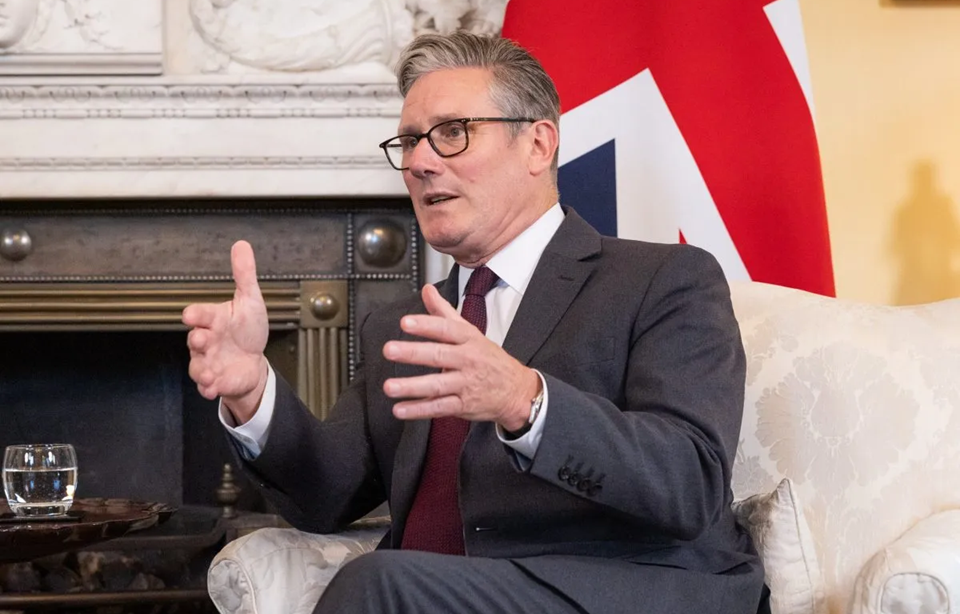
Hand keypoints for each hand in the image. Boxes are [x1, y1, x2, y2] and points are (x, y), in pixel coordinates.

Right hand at [182, 240, 268, 423]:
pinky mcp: (214, 380)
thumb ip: (244, 275)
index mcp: (213, 319)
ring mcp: (208, 362)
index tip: (191, 315)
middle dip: (197, 340)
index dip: (195, 314)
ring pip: (197, 366)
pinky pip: (206, 386)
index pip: (199, 314)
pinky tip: (213, 387)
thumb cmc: (248, 329)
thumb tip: (242, 245)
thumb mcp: (250, 301)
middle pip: (194, 340)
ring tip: (210, 374)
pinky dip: (208, 388)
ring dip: (201, 370)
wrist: (253, 360)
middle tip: (202, 339)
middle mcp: (206, 340)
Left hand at [382, 284, 539, 431]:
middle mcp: (468, 360)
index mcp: (469, 339)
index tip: (406, 322)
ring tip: (389, 386)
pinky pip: (439, 407)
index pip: (446, 329)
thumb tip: (427, 290)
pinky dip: (419, 410)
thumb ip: (444, 311)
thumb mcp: (471, 332)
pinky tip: (400, 409)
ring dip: (412, 386)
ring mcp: (466, 384)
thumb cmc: (489, 359)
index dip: (426, 325)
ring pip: (437, 385)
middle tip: (390, 350)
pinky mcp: (463, 405)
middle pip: (439, 355)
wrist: (517, 391)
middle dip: (413, 353)